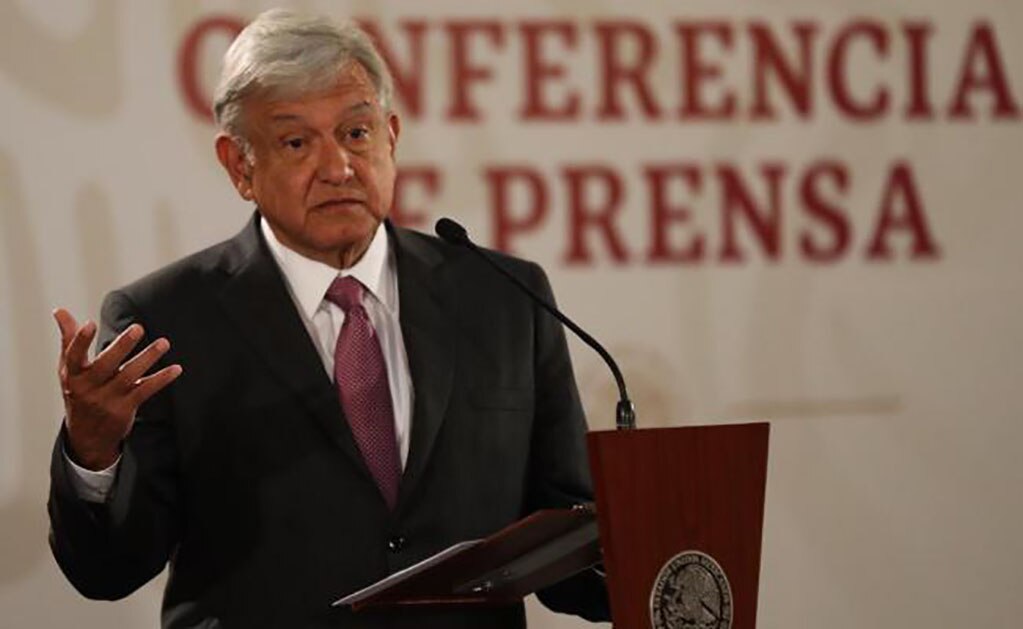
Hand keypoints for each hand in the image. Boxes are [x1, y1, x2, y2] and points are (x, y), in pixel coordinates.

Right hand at [54, 308, 182, 470]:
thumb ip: (70, 339)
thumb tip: (60, 310)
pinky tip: (176, 368)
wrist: (86, 436)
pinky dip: (161, 379)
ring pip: (129, 376)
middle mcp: (89, 387)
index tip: (89, 323)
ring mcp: (107, 399)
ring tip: (164, 342)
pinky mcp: (125, 409)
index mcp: (73, 375)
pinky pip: (145, 391)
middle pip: (106, 365)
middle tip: (138, 328)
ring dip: (148, 358)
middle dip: (121, 346)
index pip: (74, 355)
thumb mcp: (69, 369)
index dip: (81, 340)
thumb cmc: (79, 392)